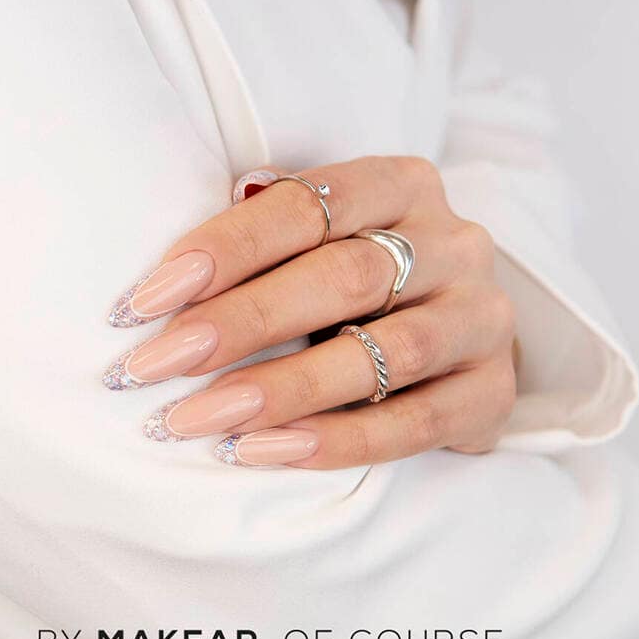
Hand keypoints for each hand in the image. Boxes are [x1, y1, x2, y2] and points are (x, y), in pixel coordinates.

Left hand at [105, 156, 515, 468]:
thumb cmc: (362, 281)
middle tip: (155, 365)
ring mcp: (482, 319)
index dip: (225, 250)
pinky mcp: (492, 392)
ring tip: (197, 419)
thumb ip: (267, 237)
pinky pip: (417, 425)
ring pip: (387, 353)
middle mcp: (454, 244)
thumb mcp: (322, 239)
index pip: (309, 205)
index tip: (145, 301)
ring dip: (282, 390)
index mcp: (402, 185)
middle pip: (346, 277)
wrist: (452, 332)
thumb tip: (174, 273)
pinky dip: (338, 441)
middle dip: (241, 323)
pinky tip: (265, 452)